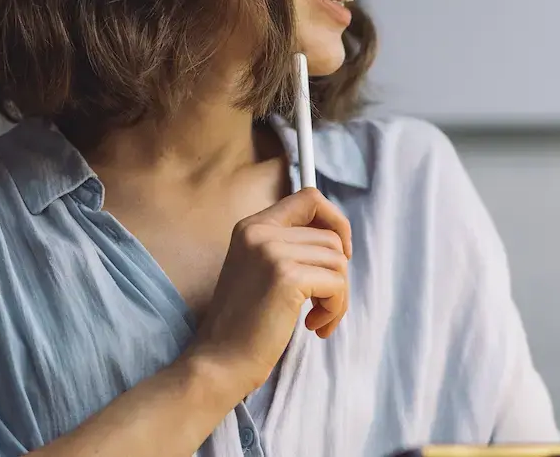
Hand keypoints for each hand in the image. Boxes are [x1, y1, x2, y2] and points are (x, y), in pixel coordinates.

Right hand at [191, 187, 351, 395]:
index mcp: (253, 226)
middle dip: (338, 274)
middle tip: (322, 304)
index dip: (334, 220)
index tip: (340, 252)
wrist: (219, 361)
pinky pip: (336, 283)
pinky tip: (313, 326)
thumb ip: (287, 246)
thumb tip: (337, 240)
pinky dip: (334, 308)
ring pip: (338, 260)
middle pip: (330, 236)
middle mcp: (260, 231)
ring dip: (337, 296)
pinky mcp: (286, 277)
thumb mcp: (258, 268)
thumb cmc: (244, 323)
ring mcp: (272, 252)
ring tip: (316, 319)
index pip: (309, 198)